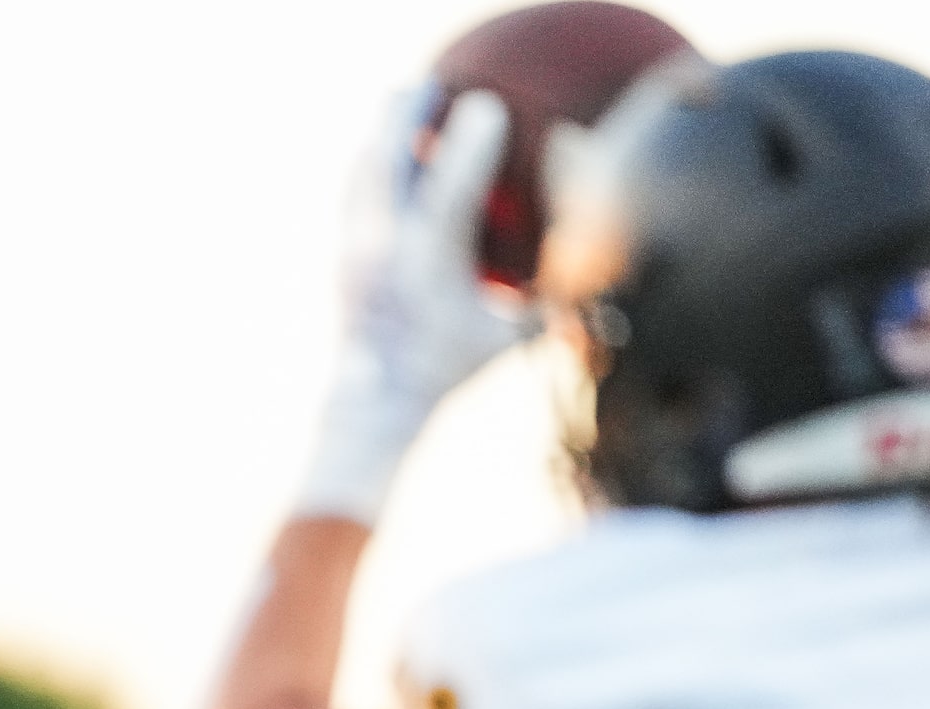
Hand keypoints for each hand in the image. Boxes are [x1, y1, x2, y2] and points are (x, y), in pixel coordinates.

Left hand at [299, 85, 531, 521]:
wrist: (376, 401)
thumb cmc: (446, 368)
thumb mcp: (503, 336)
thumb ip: (544, 298)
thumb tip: (589, 269)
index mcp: (429, 267)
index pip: (447, 193)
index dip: (470, 146)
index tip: (488, 106)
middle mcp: (385, 251)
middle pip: (388, 164)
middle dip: (408, 117)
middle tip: (429, 86)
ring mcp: (357, 250)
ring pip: (363, 173)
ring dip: (382, 133)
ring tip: (401, 102)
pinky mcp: (340, 254)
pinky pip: (351, 192)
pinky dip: (368, 163)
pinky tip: (379, 147)